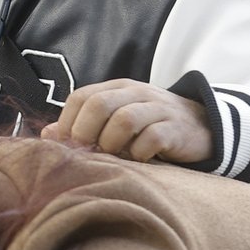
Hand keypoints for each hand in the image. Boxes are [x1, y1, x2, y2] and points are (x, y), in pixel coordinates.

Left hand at [41, 79, 213, 165]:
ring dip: (111, 144)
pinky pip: (151, 138)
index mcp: (117, 88)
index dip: (68, 122)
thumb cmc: (149, 126)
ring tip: (114, 156)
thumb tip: (47, 133)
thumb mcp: (116, 120)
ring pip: (124, 120)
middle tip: (87, 153)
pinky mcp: (176, 129)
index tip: (67, 145)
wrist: (202, 127)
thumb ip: (84, 124)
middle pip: (99, 104)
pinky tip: (138, 161)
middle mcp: (136, 93)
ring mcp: (158, 108)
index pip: (81, 96)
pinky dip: (138, 154)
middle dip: (85, 133)